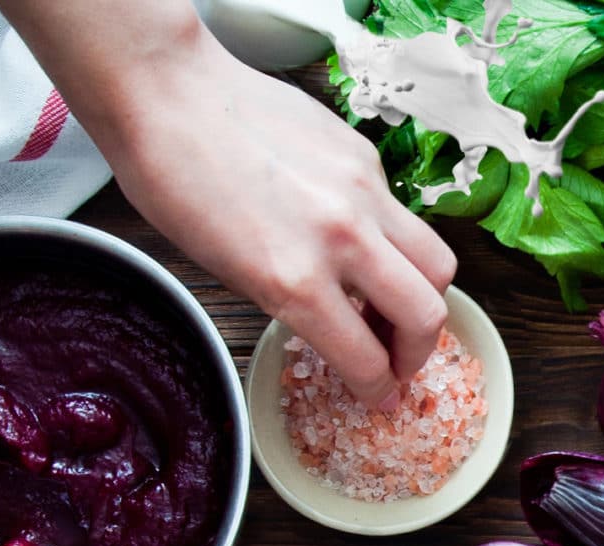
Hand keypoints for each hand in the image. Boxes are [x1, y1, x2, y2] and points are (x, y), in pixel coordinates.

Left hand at [84, 21, 455, 407]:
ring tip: (394, 304)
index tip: (380, 395)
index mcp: (294, 280)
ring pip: (436, 264)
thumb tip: (336, 324)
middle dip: (417, 352)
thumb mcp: (226, 271)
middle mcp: (340, 238)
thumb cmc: (174, 182)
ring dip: (424, 297)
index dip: (378, 391)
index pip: (367, 360)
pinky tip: (357, 240)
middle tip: (398, 358)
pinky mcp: (365, 157)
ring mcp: (361, 193)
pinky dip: (391, 242)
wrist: (167, 93)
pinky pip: (401, 216)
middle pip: (426, 315)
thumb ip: (292, 303)